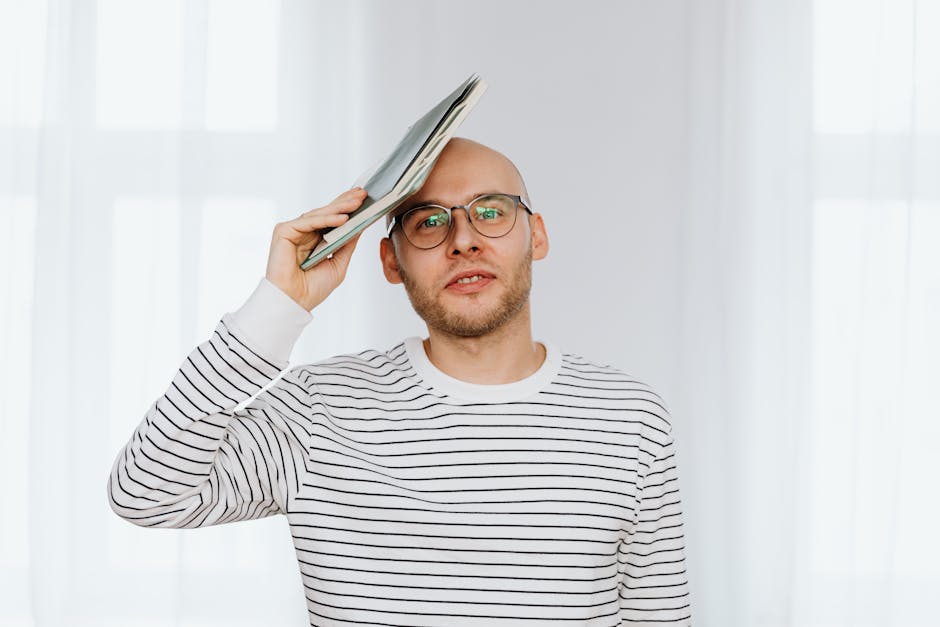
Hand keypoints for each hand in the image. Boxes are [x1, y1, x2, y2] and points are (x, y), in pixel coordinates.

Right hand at [265, 187, 368, 310]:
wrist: (294, 302)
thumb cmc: (313, 288)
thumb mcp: (338, 264)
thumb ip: (347, 244)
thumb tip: (360, 226)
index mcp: (314, 240)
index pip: (332, 219)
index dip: (346, 207)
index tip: (364, 197)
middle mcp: (303, 233)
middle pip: (327, 212)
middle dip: (346, 202)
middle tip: (363, 193)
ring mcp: (293, 230)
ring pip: (319, 214)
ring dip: (340, 207)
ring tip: (358, 202)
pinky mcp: (284, 231)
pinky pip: (309, 222)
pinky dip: (326, 219)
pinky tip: (343, 218)